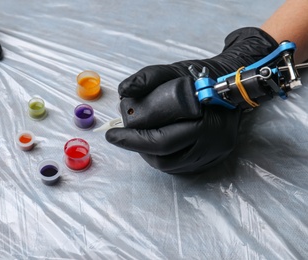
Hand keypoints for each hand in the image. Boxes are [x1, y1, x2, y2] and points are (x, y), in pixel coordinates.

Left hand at [106, 27, 277, 173]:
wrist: (232, 86)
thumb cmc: (202, 78)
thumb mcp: (174, 70)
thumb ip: (148, 77)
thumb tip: (124, 91)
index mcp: (204, 118)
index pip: (161, 139)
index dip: (133, 139)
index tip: (112, 134)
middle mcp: (213, 141)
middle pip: (165, 156)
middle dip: (137, 147)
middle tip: (121, 137)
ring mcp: (215, 152)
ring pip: (172, 165)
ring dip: (149, 154)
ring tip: (138, 139)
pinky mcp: (214, 158)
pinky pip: (183, 167)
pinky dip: (164, 158)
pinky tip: (155, 146)